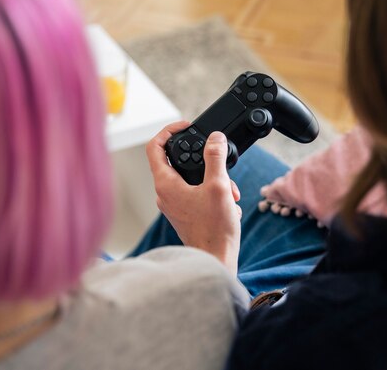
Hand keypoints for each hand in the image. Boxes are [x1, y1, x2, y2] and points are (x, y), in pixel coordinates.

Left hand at [146, 121, 241, 274]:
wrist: (215, 260)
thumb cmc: (214, 229)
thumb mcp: (219, 185)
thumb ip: (215, 157)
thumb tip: (215, 138)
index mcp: (165, 184)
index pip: (155, 146)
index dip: (169, 131)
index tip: (187, 127)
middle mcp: (165, 194)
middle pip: (177, 162)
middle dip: (203, 159)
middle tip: (219, 159)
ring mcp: (174, 205)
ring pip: (190, 179)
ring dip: (213, 179)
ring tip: (231, 190)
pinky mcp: (185, 214)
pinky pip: (196, 194)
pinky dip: (212, 193)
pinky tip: (229, 203)